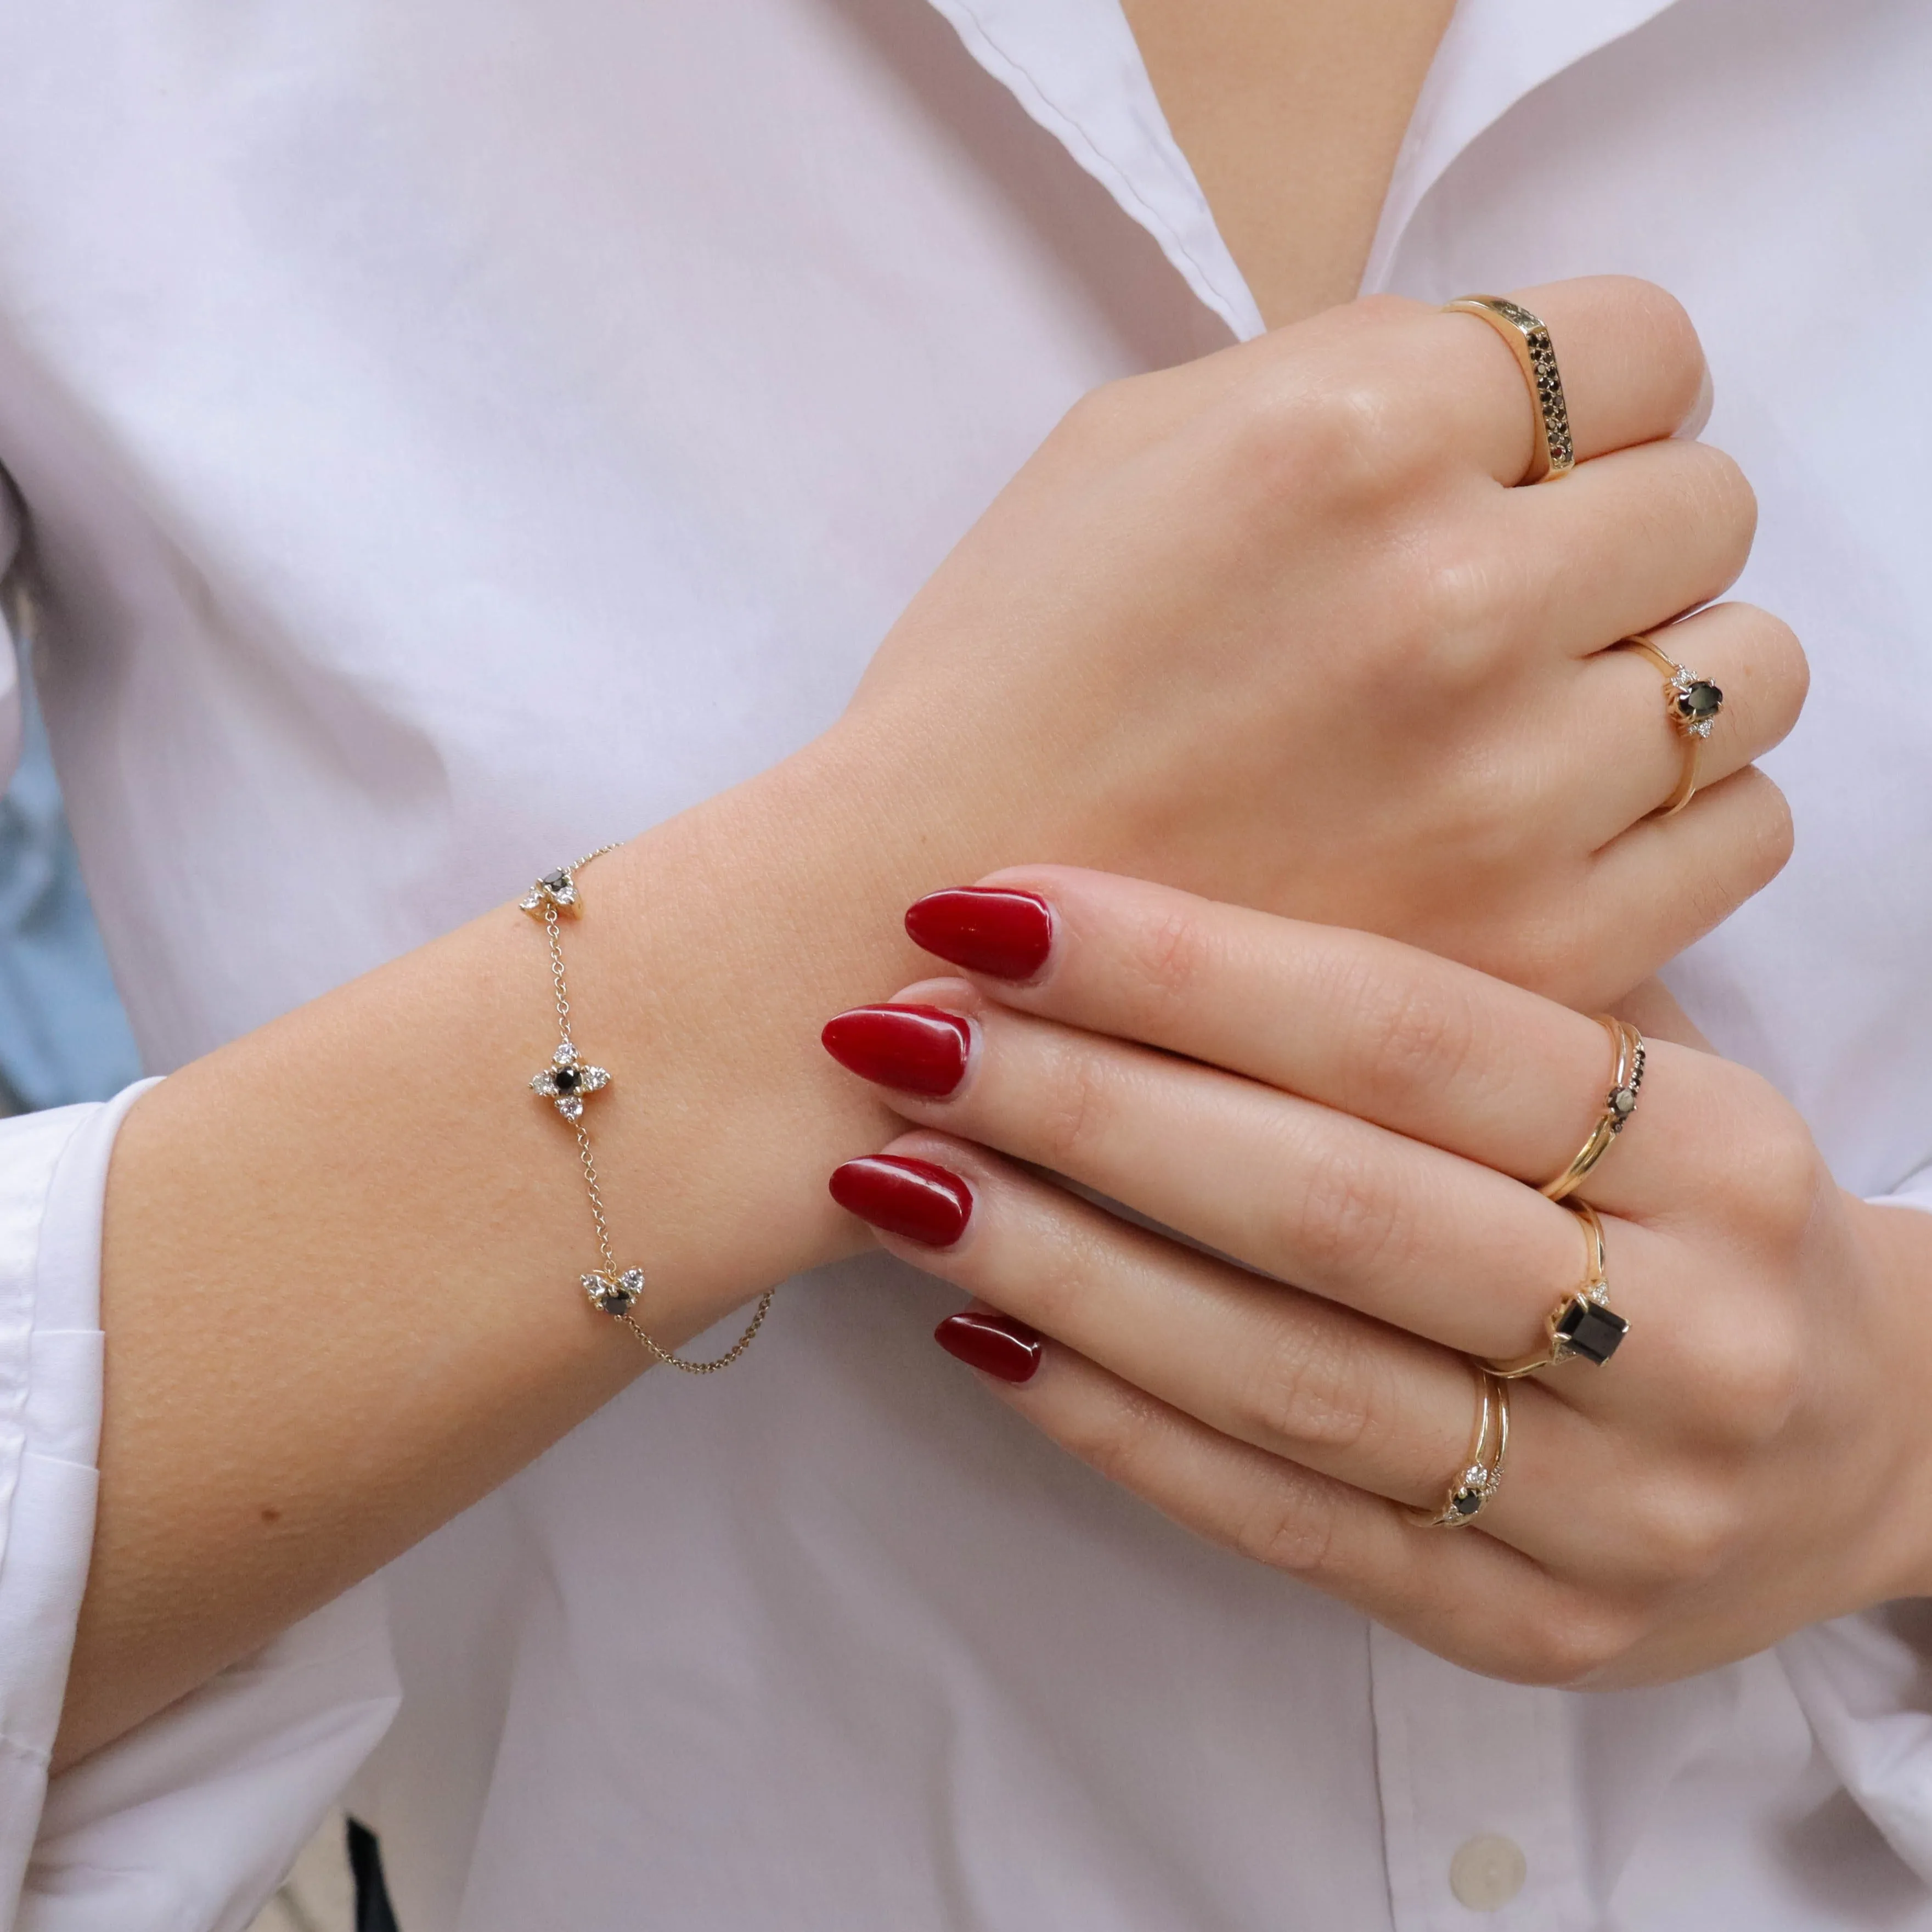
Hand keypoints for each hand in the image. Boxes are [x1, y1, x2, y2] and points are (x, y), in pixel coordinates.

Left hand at [820, 869, 1931, 1684]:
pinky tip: (977, 1329)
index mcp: (1718, 1152)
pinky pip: (1281, 1520)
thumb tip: (1146, 913)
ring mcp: (1609, 1508)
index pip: (1409, 1036)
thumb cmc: (1692, 1212)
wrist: (1875, 1447)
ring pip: (1283, 1377)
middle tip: (899, 1031)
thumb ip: (1457, 1000)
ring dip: (1058, 1266)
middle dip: (1087, 1109)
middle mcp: (1684, 1336)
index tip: (993, 907)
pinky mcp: (1525, 1629)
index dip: (1184, 968)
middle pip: (1330, 1206)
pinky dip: (1112, 1422)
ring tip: (891, 1176)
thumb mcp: (1639, 1073)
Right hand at [832, 277, 1801, 1009]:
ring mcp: (1507, 787)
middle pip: (1707, 502)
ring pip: (1747, 673)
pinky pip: (1738, 831)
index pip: (1640, 344)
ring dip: (1663, 676)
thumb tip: (1497, 388)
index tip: (1533, 462)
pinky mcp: (1536, 946)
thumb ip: (1339, 378)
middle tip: (1511, 601)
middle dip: (1620, 535)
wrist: (905, 924)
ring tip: (1541, 718)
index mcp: (1346, 436)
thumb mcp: (1123, 450)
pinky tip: (1562, 821)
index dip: (1590, 402)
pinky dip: (1680, 814)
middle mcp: (1453, 598)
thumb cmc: (1006, 683)